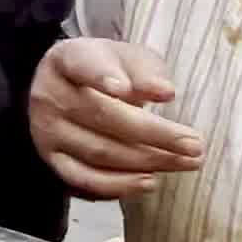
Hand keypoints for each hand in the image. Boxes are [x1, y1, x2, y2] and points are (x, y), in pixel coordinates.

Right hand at [27, 37, 202, 199]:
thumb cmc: (105, 70)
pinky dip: (119, 184)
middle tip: (195, 144)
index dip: (103, 76)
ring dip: (147, 160)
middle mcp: (50, 96)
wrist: (68, 91)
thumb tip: (165, 92)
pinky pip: (86, 180)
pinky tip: (150, 182)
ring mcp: (47, 131)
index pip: (83, 65)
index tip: (126, 89)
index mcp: (67, 59)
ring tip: (186, 162)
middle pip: (103, 116)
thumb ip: (146, 70)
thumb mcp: (126, 57)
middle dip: (155, 133)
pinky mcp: (53, 160)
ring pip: (99, 151)